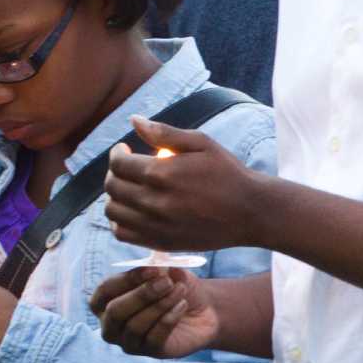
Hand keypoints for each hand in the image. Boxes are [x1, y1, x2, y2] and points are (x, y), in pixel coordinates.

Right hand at [89, 267, 219, 357]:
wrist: (203, 310)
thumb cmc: (174, 288)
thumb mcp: (165, 272)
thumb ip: (156, 268)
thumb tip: (153, 266)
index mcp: (106, 302)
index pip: (104, 291)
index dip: (126, 279)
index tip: (152, 269)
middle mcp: (112, 325)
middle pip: (115, 312)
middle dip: (141, 295)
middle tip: (167, 282)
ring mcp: (129, 342)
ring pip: (135, 326)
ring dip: (159, 305)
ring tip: (179, 290)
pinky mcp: (152, 352)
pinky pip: (154, 337)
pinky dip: (169, 318)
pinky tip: (182, 305)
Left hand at [103, 117, 267, 252]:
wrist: (250, 211)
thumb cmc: (227, 173)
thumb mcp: (201, 144)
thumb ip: (164, 132)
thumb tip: (133, 120)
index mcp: (161, 173)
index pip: (118, 164)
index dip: (116, 154)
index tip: (124, 151)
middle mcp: (154, 201)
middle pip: (112, 187)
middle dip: (114, 173)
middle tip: (126, 168)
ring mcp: (156, 225)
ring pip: (112, 211)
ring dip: (115, 197)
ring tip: (129, 188)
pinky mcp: (160, 242)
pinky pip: (122, 233)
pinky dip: (119, 221)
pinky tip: (131, 211)